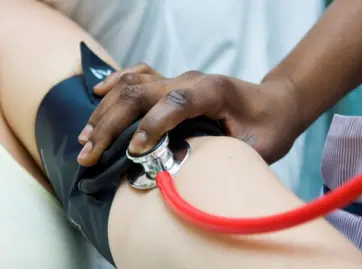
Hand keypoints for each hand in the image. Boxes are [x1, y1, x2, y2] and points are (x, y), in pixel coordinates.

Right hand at [77, 64, 301, 165]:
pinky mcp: (175, 83)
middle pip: (142, 92)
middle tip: (88, 155)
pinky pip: (140, 76)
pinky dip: (116, 83)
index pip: (176, 102)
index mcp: (215, 91)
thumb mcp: (257, 148)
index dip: (152, 126)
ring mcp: (181, 79)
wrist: (276, 104)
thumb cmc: (269, 128)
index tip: (133, 152)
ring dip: (105, 112)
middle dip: (110, 124)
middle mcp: (192, 80)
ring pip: (133, 85)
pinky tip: (98, 95)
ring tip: (85, 139)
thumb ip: (224, 156)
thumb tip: (184, 175)